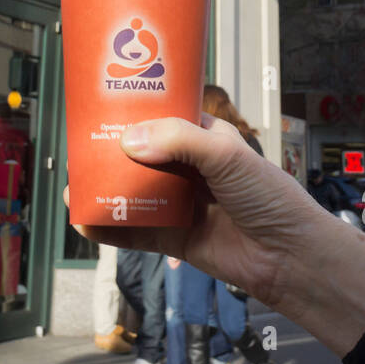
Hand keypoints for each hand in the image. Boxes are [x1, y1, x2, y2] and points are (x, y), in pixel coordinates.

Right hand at [61, 114, 364, 356]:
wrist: (290, 257)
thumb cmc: (270, 197)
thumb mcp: (227, 155)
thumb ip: (179, 141)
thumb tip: (130, 140)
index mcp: (205, 138)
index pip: (162, 118)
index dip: (133, 112)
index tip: (101, 106)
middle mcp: (189, 168)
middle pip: (140, 156)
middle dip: (109, 153)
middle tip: (78, 149)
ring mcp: (180, 203)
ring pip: (132, 193)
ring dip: (103, 190)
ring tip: (74, 186)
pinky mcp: (175, 238)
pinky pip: (134, 231)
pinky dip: (109, 228)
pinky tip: (85, 223)